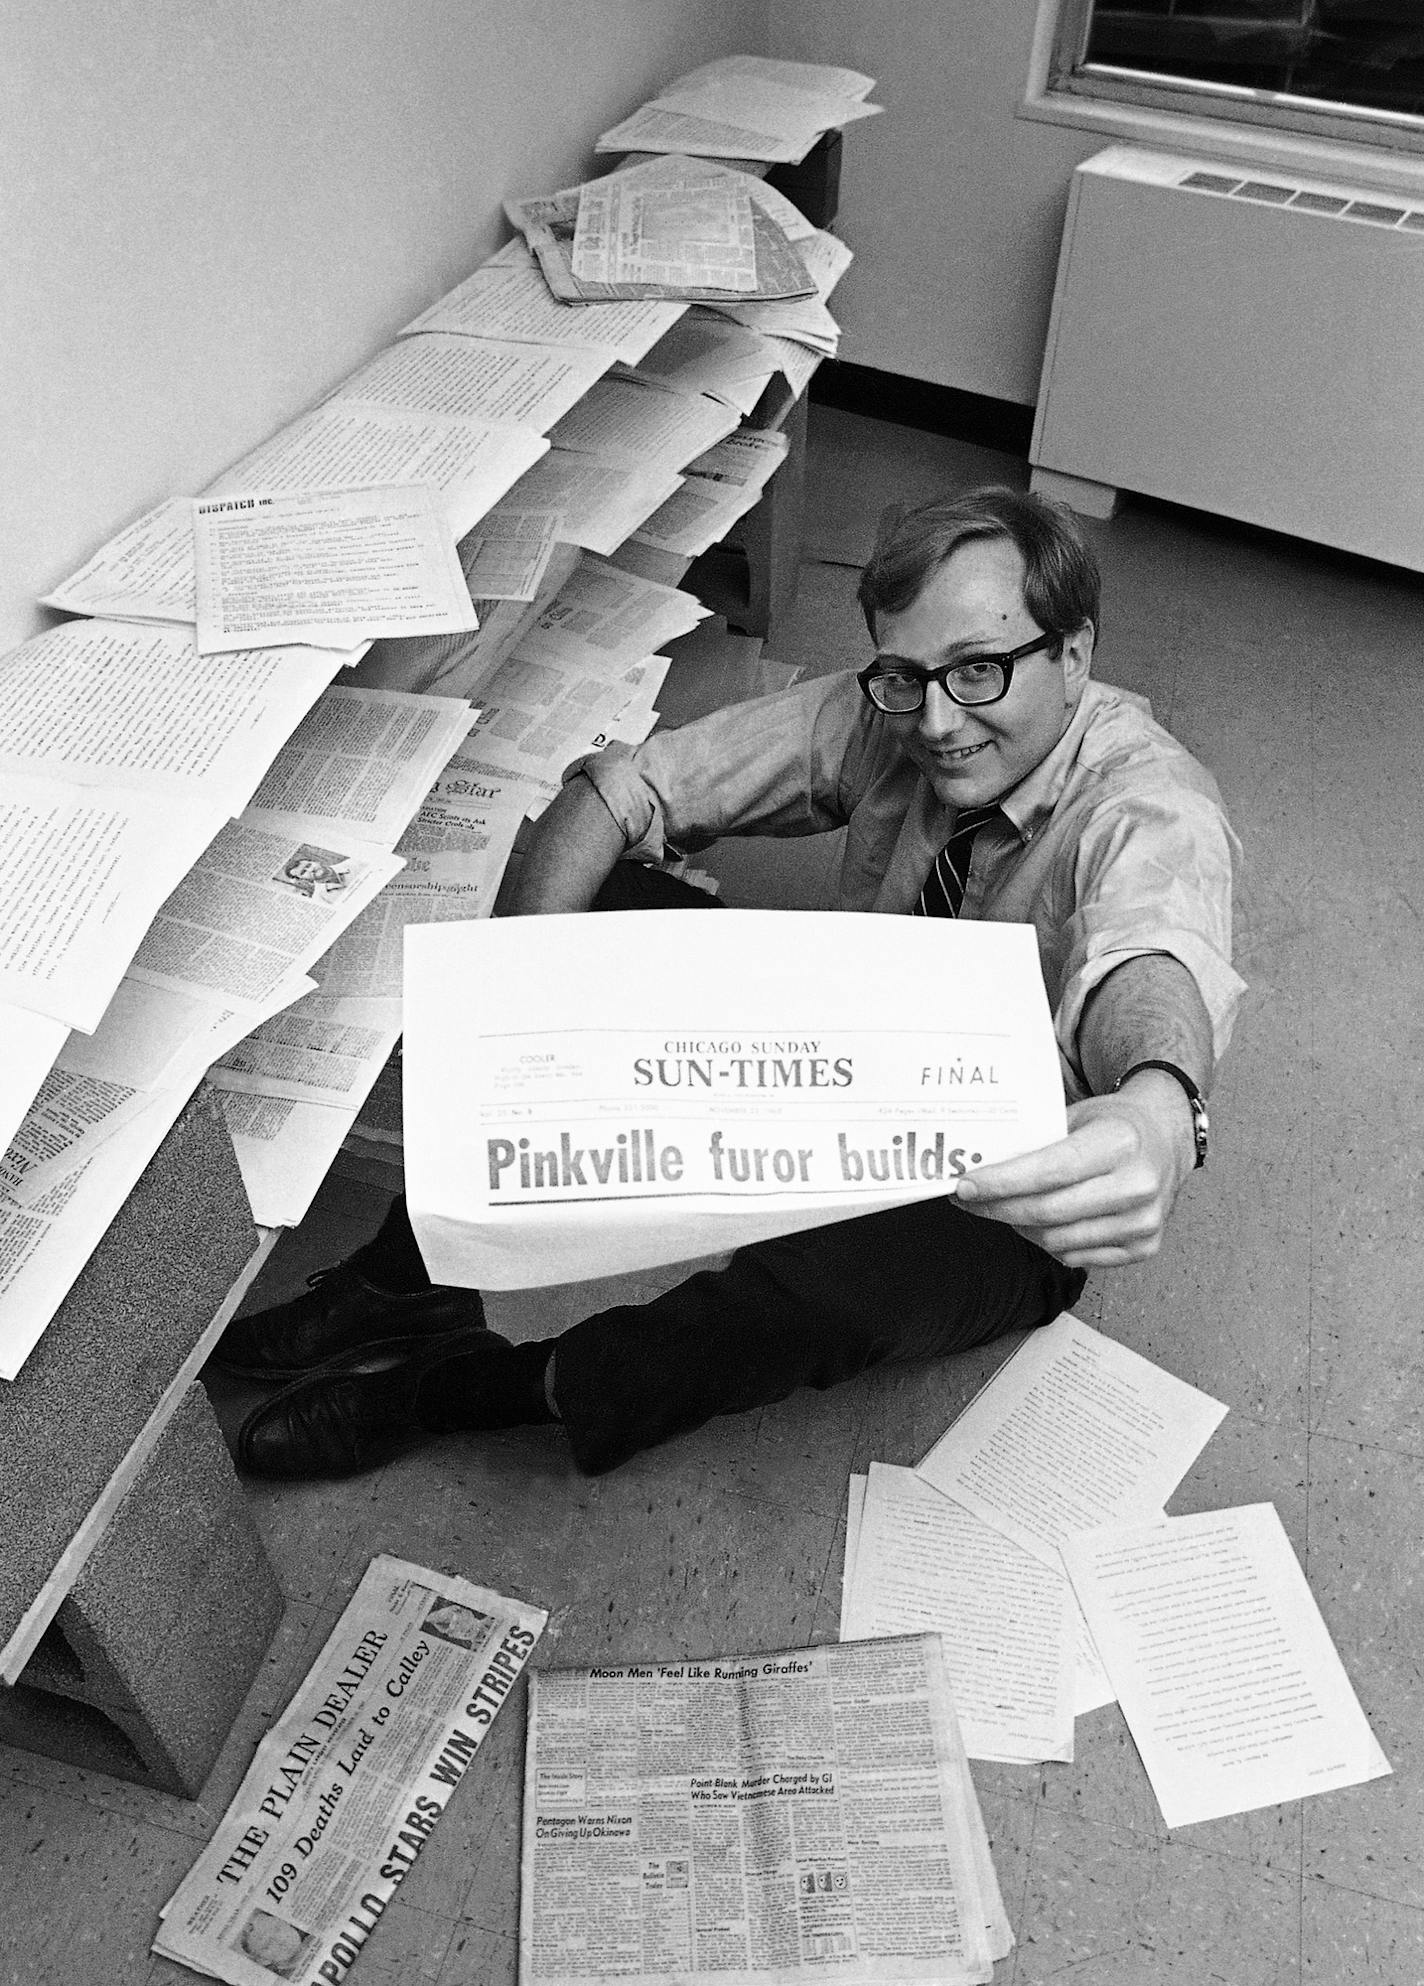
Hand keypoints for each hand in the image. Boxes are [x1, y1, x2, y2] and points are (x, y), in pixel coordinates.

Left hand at [952, 1072, 1198, 1266]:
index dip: (1002, 1182)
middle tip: (968, 1201)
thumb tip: (977, 1164)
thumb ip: (1036, 1140)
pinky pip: (1076, 1256)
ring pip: (1057, 1240)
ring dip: (1018, 1227)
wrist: (1167, 1141)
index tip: (964, 1187)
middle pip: (1049, 1211)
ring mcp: (1144, 1221)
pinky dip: (1046, 1242)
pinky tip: (1035, 1223)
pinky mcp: (1145, 1247)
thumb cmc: (1115, 1125)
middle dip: (998, 1208)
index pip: (1050, 1170)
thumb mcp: (1078, 1114)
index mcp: (1121, 1142)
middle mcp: (1138, 1185)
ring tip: (1000, 1209)